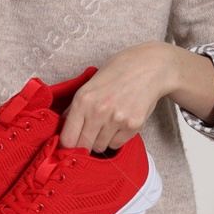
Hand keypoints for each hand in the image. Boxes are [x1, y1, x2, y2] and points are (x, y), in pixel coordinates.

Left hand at [58, 42, 178, 152]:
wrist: (149, 67)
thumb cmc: (118, 72)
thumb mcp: (90, 84)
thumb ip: (76, 106)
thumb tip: (63, 127)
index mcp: (83, 100)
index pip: (68, 139)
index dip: (67, 146)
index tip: (69, 146)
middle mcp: (98, 111)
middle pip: (84, 146)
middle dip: (84, 145)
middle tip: (89, 137)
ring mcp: (117, 120)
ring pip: (101, 147)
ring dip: (101, 140)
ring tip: (107, 124)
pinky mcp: (133, 126)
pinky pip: (117, 144)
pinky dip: (116, 138)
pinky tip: (119, 123)